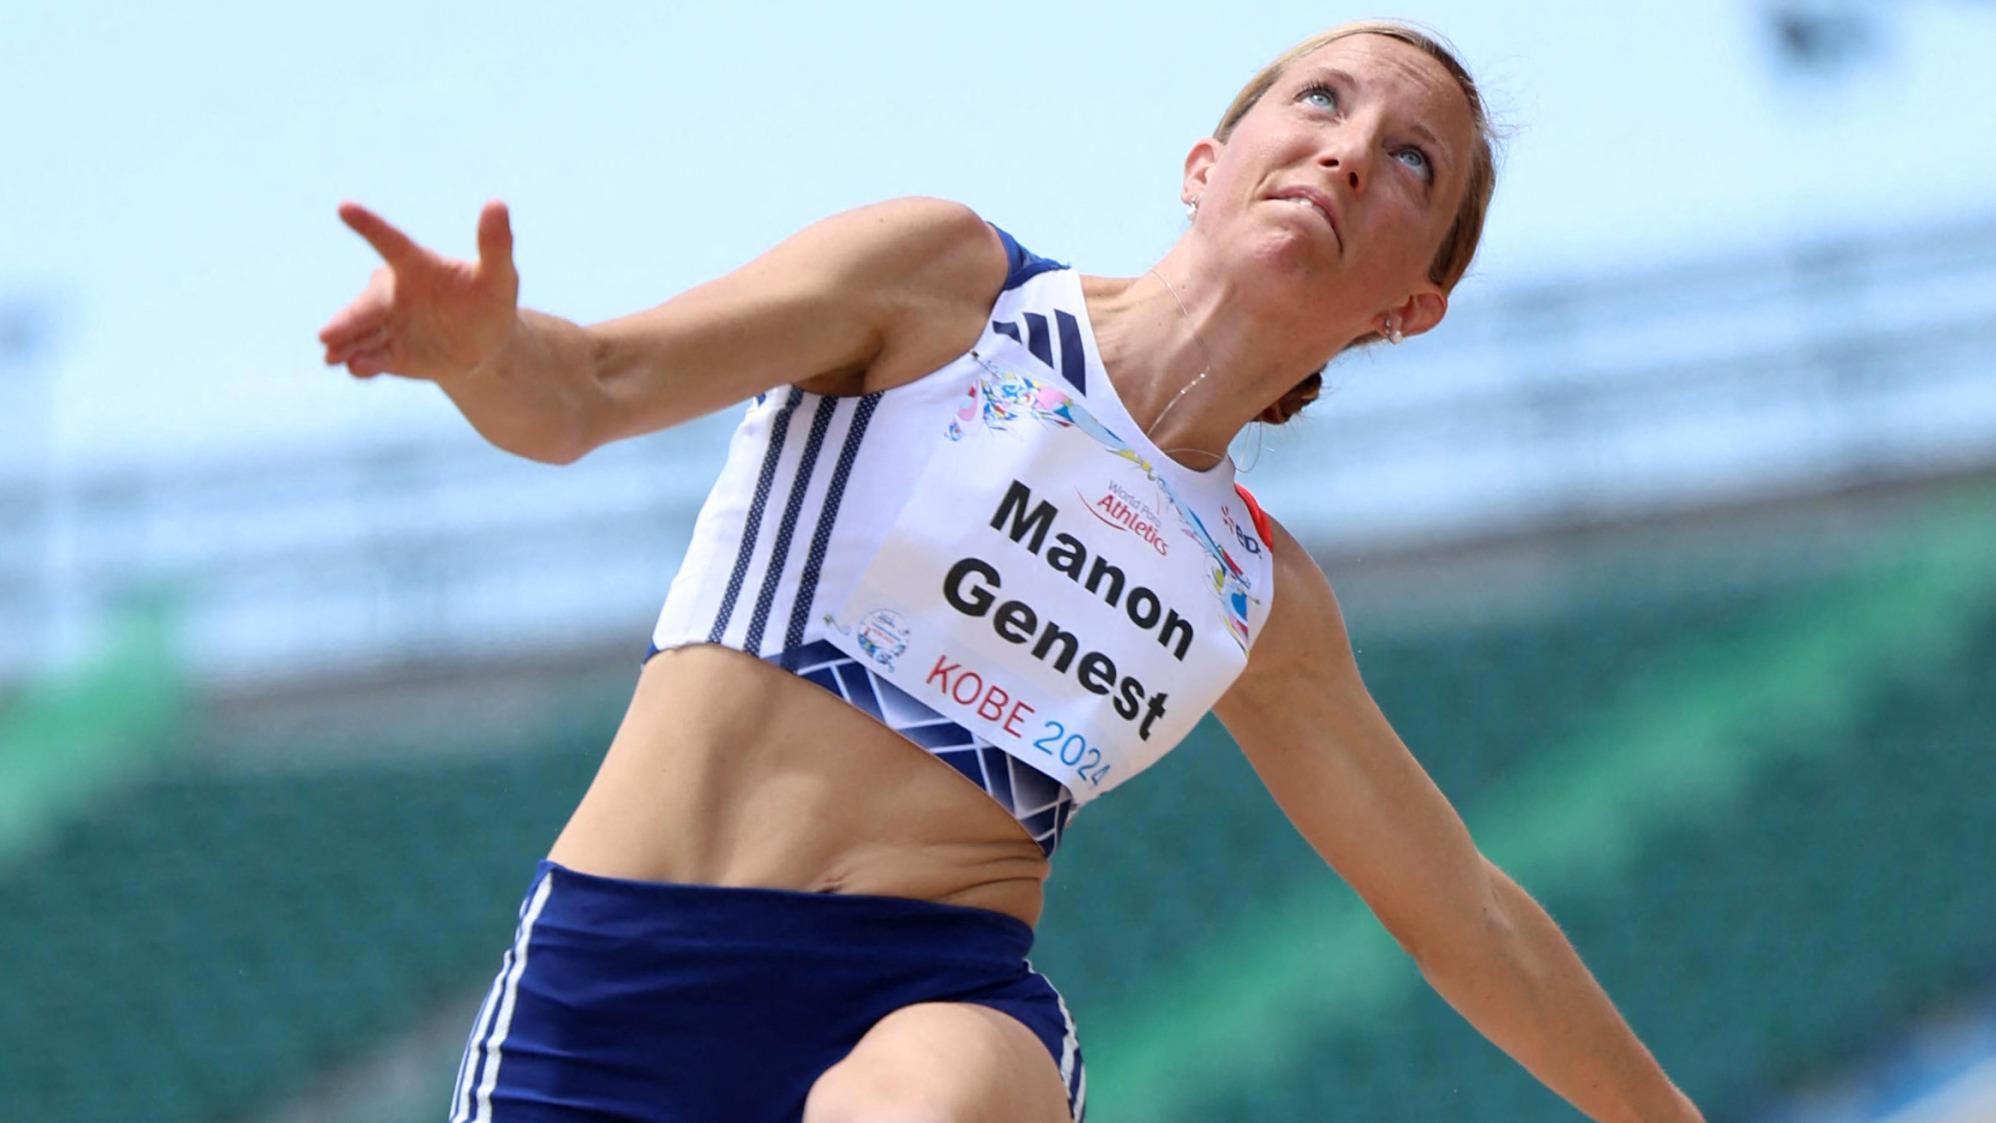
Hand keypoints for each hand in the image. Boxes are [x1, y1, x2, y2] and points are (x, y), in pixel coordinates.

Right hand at [317, 200, 519, 380]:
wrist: (484, 344)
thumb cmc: (489, 299)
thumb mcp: (499, 275)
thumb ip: (495, 243)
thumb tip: (497, 203)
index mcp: (416, 264)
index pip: (391, 242)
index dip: (370, 226)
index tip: (344, 207)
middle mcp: (394, 293)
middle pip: (367, 305)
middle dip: (348, 320)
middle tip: (326, 334)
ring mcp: (388, 325)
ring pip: (362, 333)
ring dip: (346, 343)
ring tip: (331, 356)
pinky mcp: (388, 354)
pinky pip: (373, 359)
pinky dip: (364, 364)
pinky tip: (356, 368)